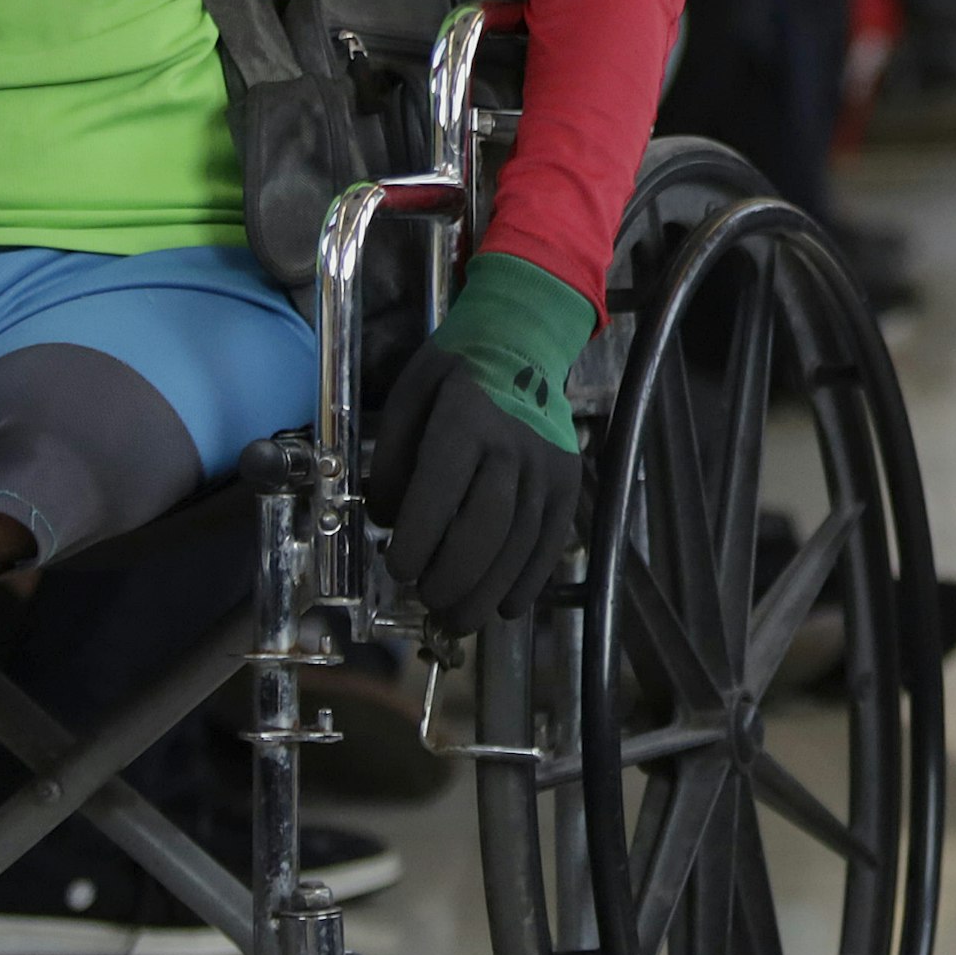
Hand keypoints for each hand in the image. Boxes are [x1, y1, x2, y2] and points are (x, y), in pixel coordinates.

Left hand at [367, 254, 597, 633]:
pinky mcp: (569, 482)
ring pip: (519, 544)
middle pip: (485, 529)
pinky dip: (529, 580)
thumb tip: (386, 520)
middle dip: (451, 578)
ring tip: (458, 618)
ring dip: (486, 591)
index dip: (417, 541)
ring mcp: (547, 467)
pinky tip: (505, 606)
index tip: (397, 570)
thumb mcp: (407, 395)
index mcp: (466, 420)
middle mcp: (513, 446)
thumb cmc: (456, 370)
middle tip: (426, 600)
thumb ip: (390, 458)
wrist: (526, 336)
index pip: (440, 493)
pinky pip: (551, 541)